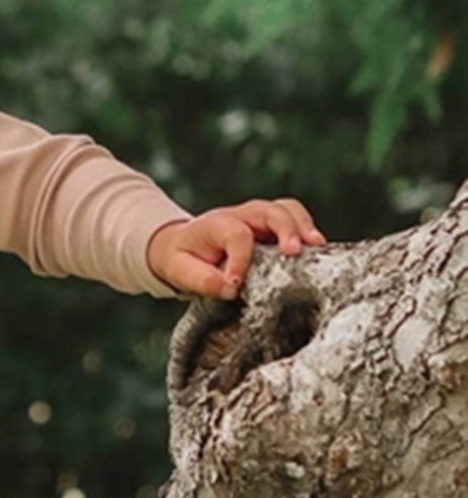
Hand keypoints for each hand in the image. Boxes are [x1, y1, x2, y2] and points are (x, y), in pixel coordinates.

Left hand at [146, 199, 325, 299]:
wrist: (181, 245)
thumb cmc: (182, 258)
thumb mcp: (178, 270)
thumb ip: (201, 279)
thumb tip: (229, 287)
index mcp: (216, 224)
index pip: (236, 234)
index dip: (240, 258)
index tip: (235, 284)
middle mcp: (241, 216)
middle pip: (269, 210)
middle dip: (285, 228)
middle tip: (294, 252)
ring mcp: (259, 220)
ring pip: (287, 210)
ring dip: (303, 226)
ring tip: (317, 246)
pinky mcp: (273, 230)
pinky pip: (296, 222)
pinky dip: (308, 233)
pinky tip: (317, 254)